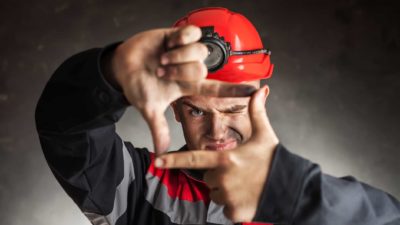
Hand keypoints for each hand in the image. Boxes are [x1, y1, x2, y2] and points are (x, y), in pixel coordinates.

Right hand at [107, 25, 255, 153]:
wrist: (122, 67)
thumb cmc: (137, 86)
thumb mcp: (149, 109)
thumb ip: (158, 129)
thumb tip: (160, 153)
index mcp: (187, 86)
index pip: (216, 88)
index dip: (234, 90)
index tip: (254, 91)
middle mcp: (189, 69)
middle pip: (202, 69)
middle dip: (179, 72)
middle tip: (161, 73)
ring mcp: (185, 52)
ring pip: (200, 52)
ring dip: (178, 57)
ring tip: (161, 59)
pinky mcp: (178, 36)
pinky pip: (192, 33)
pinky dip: (181, 39)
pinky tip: (169, 44)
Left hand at [155, 86, 278, 221]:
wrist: (291, 188)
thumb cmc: (275, 160)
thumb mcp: (265, 135)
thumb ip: (257, 113)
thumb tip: (260, 90)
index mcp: (226, 159)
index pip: (193, 158)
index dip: (173, 159)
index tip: (157, 161)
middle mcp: (223, 178)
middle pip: (208, 178)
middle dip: (219, 176)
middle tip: (239, 172)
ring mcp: (228, 197)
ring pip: (216, 194)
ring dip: (225, 191)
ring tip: (245, 185)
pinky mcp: (234, 212)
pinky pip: (225, 208)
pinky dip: (233, 205)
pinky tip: (247, 197)